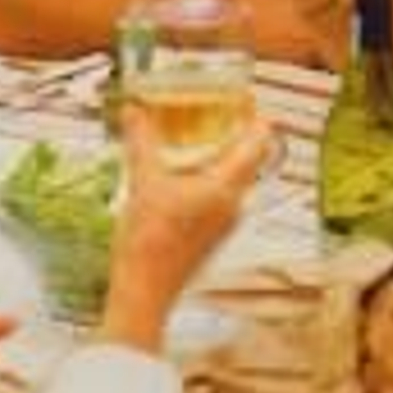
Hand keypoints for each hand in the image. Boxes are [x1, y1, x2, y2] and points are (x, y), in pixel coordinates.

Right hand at [100, 105, 272, 352]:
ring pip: (233, 180)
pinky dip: (208, 178)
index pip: (258, 144)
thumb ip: (140, 141)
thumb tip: (133, 109)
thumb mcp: (142, 181)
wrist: (144, 292)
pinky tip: (182, 174)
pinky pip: (220, 197)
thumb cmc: (149, 239)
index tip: (247, 100)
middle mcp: (234, 205)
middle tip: (218, 111)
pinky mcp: (210, 236)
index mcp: (227, 187)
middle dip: (236, 134)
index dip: (258, 119)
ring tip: (198, 137)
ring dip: (220, 157)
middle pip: (248, 160)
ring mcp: (224, 223)